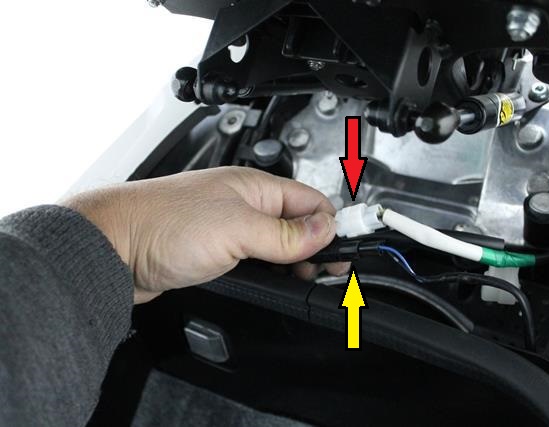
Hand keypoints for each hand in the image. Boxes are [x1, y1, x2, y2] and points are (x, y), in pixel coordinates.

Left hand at [63, 167, 348, 302]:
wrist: (112, 249)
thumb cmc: (162, 225)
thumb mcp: (237, 230)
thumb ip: (285, 233)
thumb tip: (325, 230)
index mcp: (256, 187)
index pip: (312, 202)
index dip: (330, 228)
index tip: (339, 257)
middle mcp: (245, 203)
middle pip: (296, 223)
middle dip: (311, 248)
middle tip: (316, 275)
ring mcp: (229, 226)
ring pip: (275, 243)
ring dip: (288, 261)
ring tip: (294, 281)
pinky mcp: (214, 249)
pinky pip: (253, 257)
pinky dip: (265, 270)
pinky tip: (266, 281)